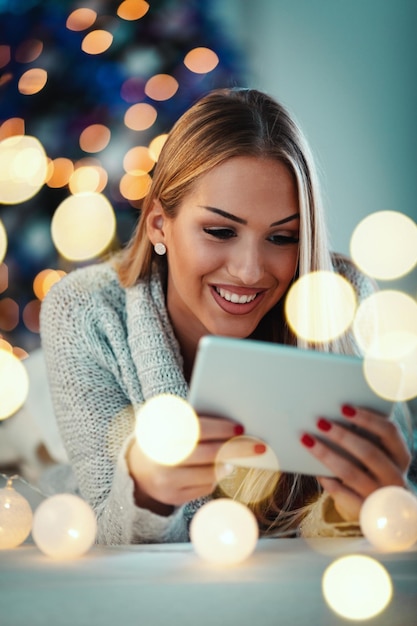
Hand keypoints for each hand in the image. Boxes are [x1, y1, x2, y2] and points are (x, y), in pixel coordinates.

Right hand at [127, 416, 264, 513]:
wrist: (137, 469)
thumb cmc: (163, 440)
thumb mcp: (170, 424)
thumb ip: (195, 423)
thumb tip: (234, 429)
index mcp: (161, 431)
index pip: (197, 429)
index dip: (220, 429)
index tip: (239, 429)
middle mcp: (161, 456)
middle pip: (208, 454)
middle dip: (236, 449)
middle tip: (256, 447)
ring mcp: (166, 479)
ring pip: (209, 474)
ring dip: (227, 465)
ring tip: (235, 459)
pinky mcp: (172, 496)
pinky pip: (204, 488)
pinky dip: (215, 478)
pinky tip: (217, 470)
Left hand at [300, 404, 410, 521]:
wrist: (377, 511)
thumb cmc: (371, 472)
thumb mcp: (377, 456)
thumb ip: (365, 439)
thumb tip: (333, 417)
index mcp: (400, 456)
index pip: (389, 432)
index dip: (367, 418)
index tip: (344, 408)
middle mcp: (395, 476)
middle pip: (369, 452)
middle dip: (342, 435)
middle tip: (320, 422)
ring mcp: (380, 496)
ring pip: (350, 472)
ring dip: (326, 453)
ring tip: (307, 439)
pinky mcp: (364, 511)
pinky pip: (341, 493)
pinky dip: (327, 480)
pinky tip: (314, 470)